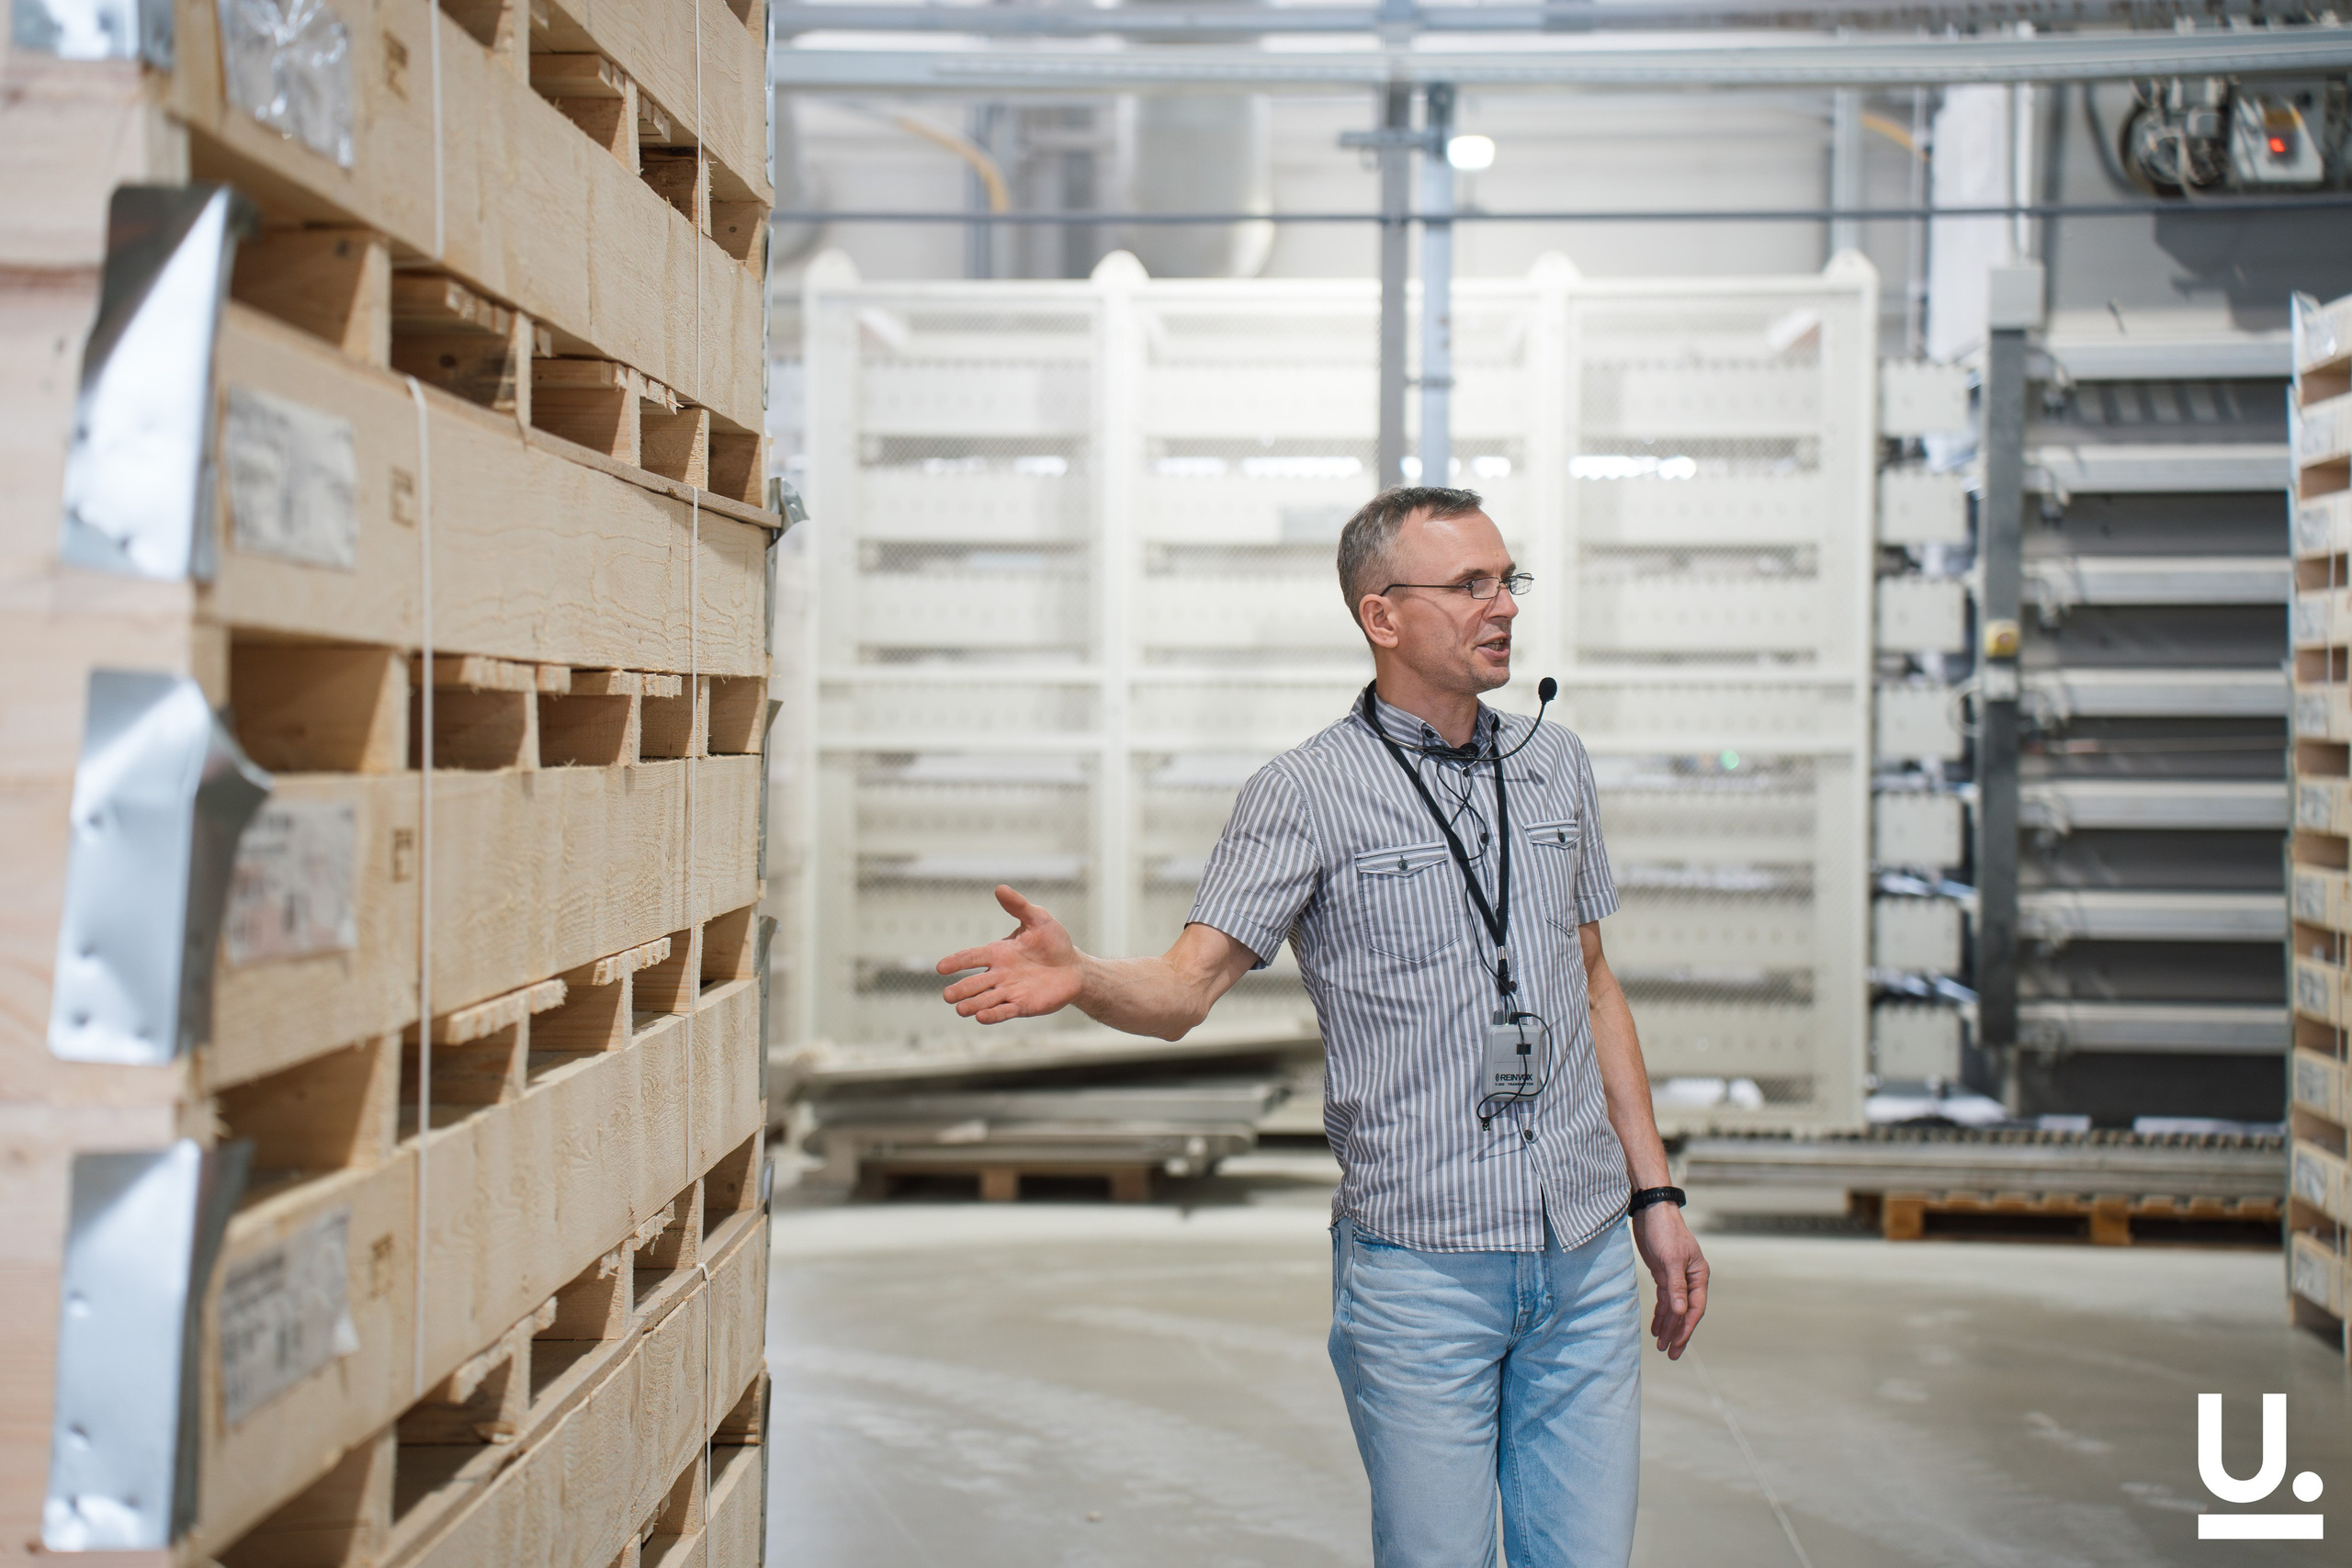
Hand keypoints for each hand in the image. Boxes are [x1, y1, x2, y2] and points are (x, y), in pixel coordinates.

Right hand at [936, 886, 1084, 1024]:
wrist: (1074, 968)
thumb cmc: (1055, 943)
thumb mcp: (1038, 919)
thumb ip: (1018, 906)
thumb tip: (999, 888)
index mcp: (998, 953)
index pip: (971, 957)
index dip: (956, 962)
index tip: (941, 967)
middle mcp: (1000, 974)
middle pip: (975, 983)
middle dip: (961, 989)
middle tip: (947, 996)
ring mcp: (1010, 991)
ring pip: (986, 999)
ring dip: (973, 1004)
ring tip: (960, 1009)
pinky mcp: (1023, 1005)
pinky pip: (1005, 1011)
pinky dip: (993, 1015)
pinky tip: (980, 1017)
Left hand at [1630, 1202, 1707, 1359]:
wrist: (1651, 1210)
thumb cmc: (1665, 1230)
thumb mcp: (1670, 1259)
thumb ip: (1676, 1286)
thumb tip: (1680, 1311)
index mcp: (1698, 1275)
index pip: (1694, 1308)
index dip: (1685, 1328)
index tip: (1676, 1345)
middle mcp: (1690, 1278)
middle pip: (1685, 1312)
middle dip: (1678, 1333)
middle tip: (1670, 1354)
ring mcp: (1677, 1277)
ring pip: (1674, 1308)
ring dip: (1668, 1326)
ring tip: (1660, 1345)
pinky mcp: (1663, 1273)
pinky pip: (1664, 1299)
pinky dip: (1660, 1313)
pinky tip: (1655, 1327)